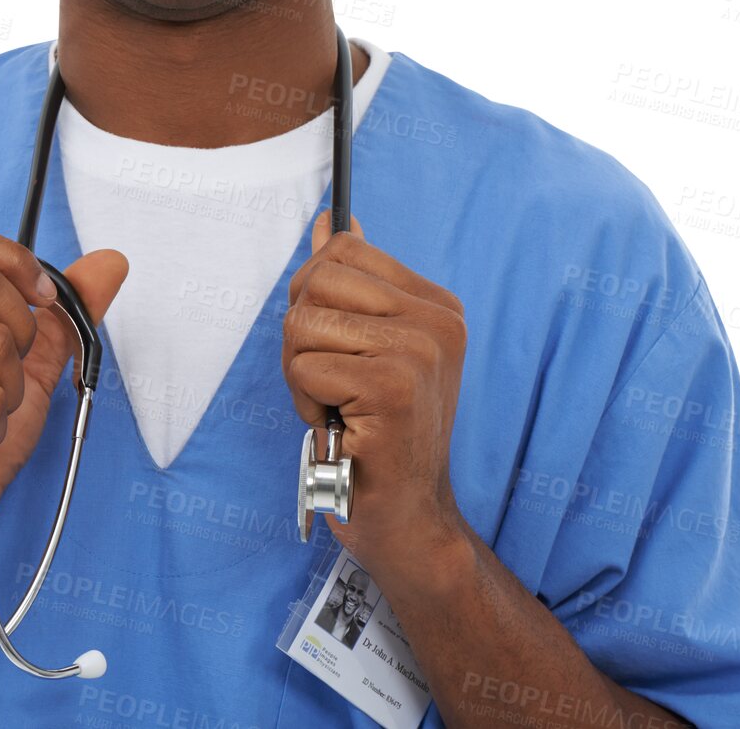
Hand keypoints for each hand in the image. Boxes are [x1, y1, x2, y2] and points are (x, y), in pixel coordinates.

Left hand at [282, 209, 466, 573]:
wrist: (408, 518)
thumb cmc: (377, 434)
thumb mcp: (367, 347)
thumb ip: (350, 282)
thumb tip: (330, 221)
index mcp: (437, 305)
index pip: (343, 251)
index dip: (314, 300)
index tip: (339, 349)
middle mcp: (438, 321)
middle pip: (316, 280)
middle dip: (301, 337)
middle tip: (332, 386)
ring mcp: (421, 353)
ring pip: (303, 324)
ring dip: (301, 374)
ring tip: (338, 408)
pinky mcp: (394, 389)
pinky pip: (305, 367)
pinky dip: (307, 403)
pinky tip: (342, 429)